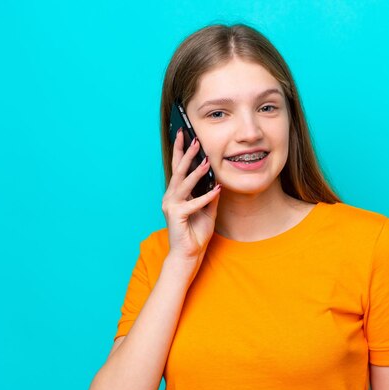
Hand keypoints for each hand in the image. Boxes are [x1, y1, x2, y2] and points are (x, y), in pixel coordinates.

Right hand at [161, 128, 221, 264]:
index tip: (184, 134)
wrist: (189, 255)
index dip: (181, 151)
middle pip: (178, 170)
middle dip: (185, 153)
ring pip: (183, 184)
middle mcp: (171, 197)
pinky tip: (217, 190)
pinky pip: (193, 204)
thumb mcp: (208, 210)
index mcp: (176, 194)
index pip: (178, 168)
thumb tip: (218, 180)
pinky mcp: (176, 217)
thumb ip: (211, 195)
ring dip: (195, 171)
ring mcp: (171, 206)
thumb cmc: (196, 233)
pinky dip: (206, 197)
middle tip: (192, 138)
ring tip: (205, 159)